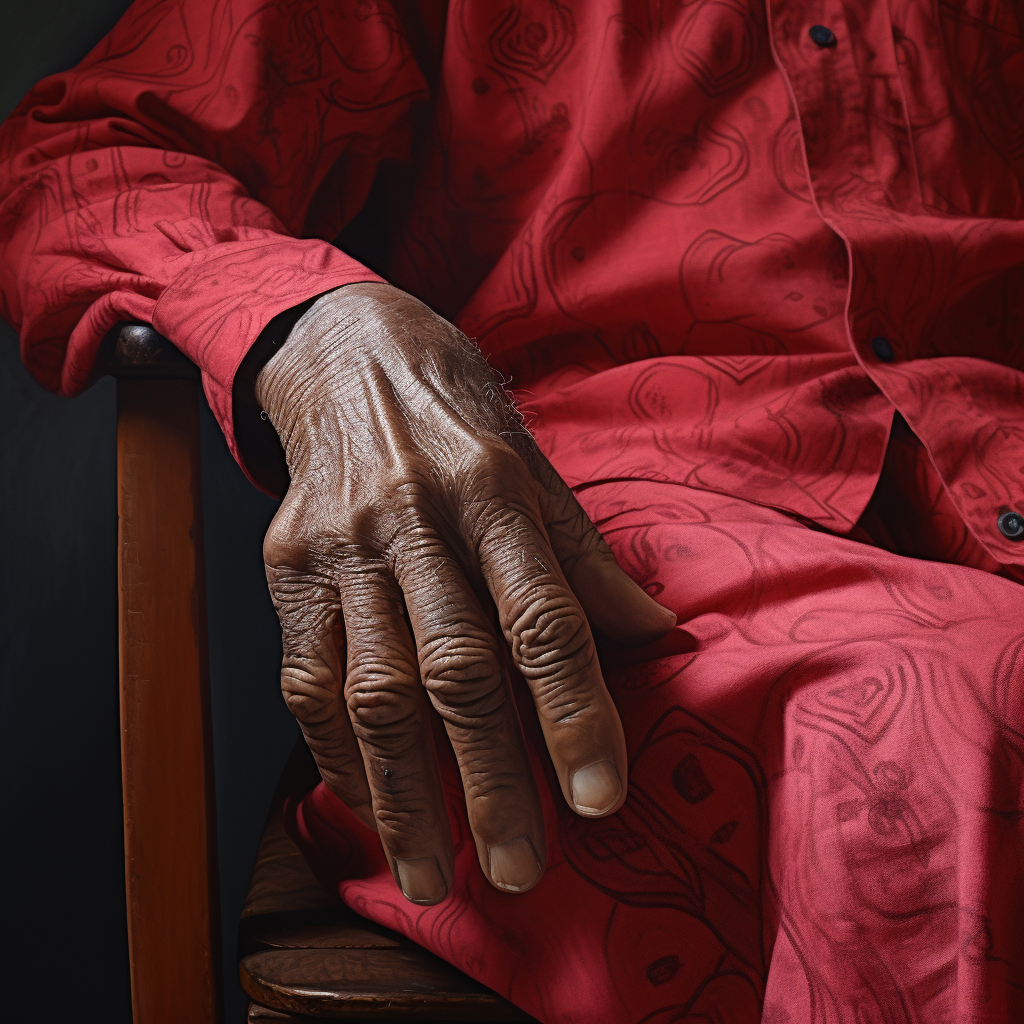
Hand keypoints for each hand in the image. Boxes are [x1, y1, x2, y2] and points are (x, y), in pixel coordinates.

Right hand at [256, 282, 675, 903]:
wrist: (345, 355)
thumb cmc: (456, 416)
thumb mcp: (536, 465)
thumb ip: (589, 559)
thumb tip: (663, 639)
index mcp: (493, 488)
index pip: (541, 617)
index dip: (574, 712)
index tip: (600, 798)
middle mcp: (412, 519)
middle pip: (454, 670)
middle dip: (490, 782)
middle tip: (521, 869)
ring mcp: (340, 548)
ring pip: (372, 692)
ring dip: (405, 797)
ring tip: (433, 876)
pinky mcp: (286, 572)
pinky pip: (306, 681)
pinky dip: (339, 756)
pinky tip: (373, 808)